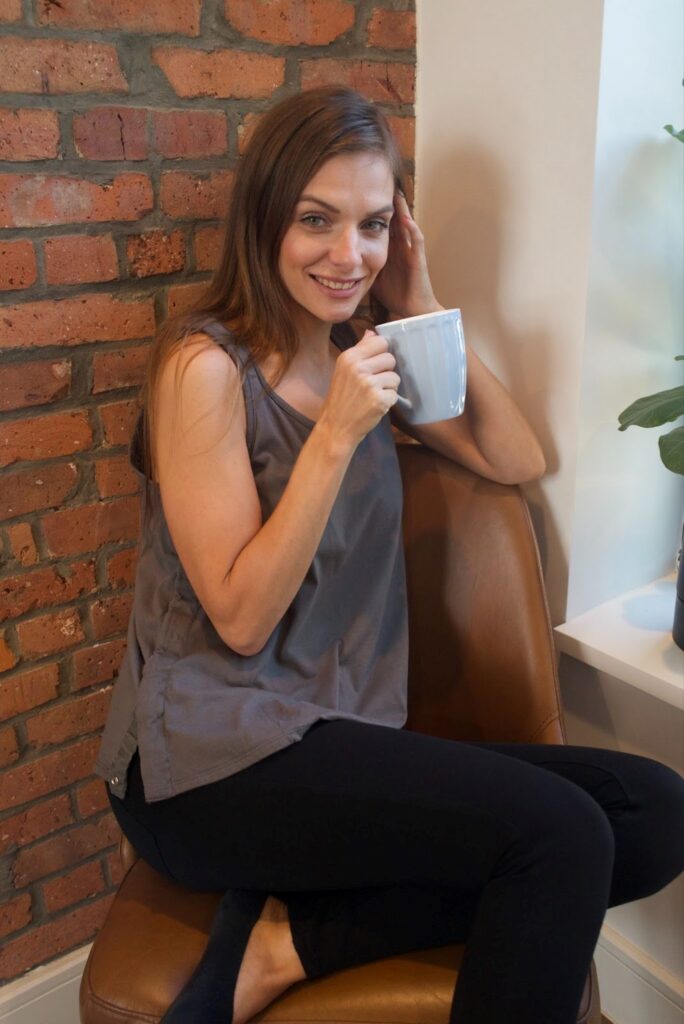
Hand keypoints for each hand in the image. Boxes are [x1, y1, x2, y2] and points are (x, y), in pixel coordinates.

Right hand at [319, 331, 399, 446]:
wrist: (335, 427)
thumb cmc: (340, 399)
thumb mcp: (343, 370)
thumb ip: (360, 350)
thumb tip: (371, 332)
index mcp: (349, 357)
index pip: (380, 342)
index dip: (383, 353)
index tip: (378, 364)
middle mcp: (358, 368)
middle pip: (390, 358)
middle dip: (386, 371)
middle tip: (374, 383)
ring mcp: (369, 384)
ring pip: (395, 377)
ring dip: (388, 387)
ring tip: (373, 395)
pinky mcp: (379, 400)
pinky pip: (395, 394)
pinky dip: (388, 401)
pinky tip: (375, 406)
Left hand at [371, 192, 440, 318]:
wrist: (412, 311)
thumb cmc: (394, 294)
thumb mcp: (371, 275)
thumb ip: (359, 263)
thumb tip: (339, 258)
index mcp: (390, 248)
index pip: (381, 224)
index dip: (373, 211)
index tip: (362, 196)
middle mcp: (401, 246)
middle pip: (394, 219)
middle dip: (388, 203)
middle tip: (381, 184)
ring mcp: (411, 251)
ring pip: (407, 225)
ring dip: (402, 209)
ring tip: (395, 193)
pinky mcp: (419, 260)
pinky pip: (417, 241)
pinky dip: (412, 229)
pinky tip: (405, 219)